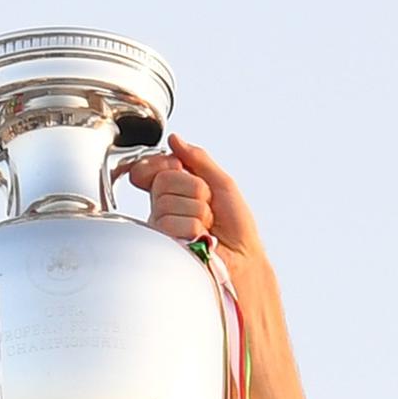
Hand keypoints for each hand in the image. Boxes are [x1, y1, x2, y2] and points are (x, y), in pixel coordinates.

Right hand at [138, 136, 264, 265]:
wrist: (244, 258)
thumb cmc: (237, 228)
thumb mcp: (222, 183)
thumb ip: (198, 159)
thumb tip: (176, 140)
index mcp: (174, 192)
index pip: (152, 168)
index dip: (166, 164)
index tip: (183, 170)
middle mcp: (163, 209)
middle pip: (164, 180)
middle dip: (196, 191)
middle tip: (209, 209)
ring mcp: (161, 229)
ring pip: (168, 202)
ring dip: (198, 213)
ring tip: (207, 227)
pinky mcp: (163, 246)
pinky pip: (170, 223)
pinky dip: (194, 229)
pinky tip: (201, 239)